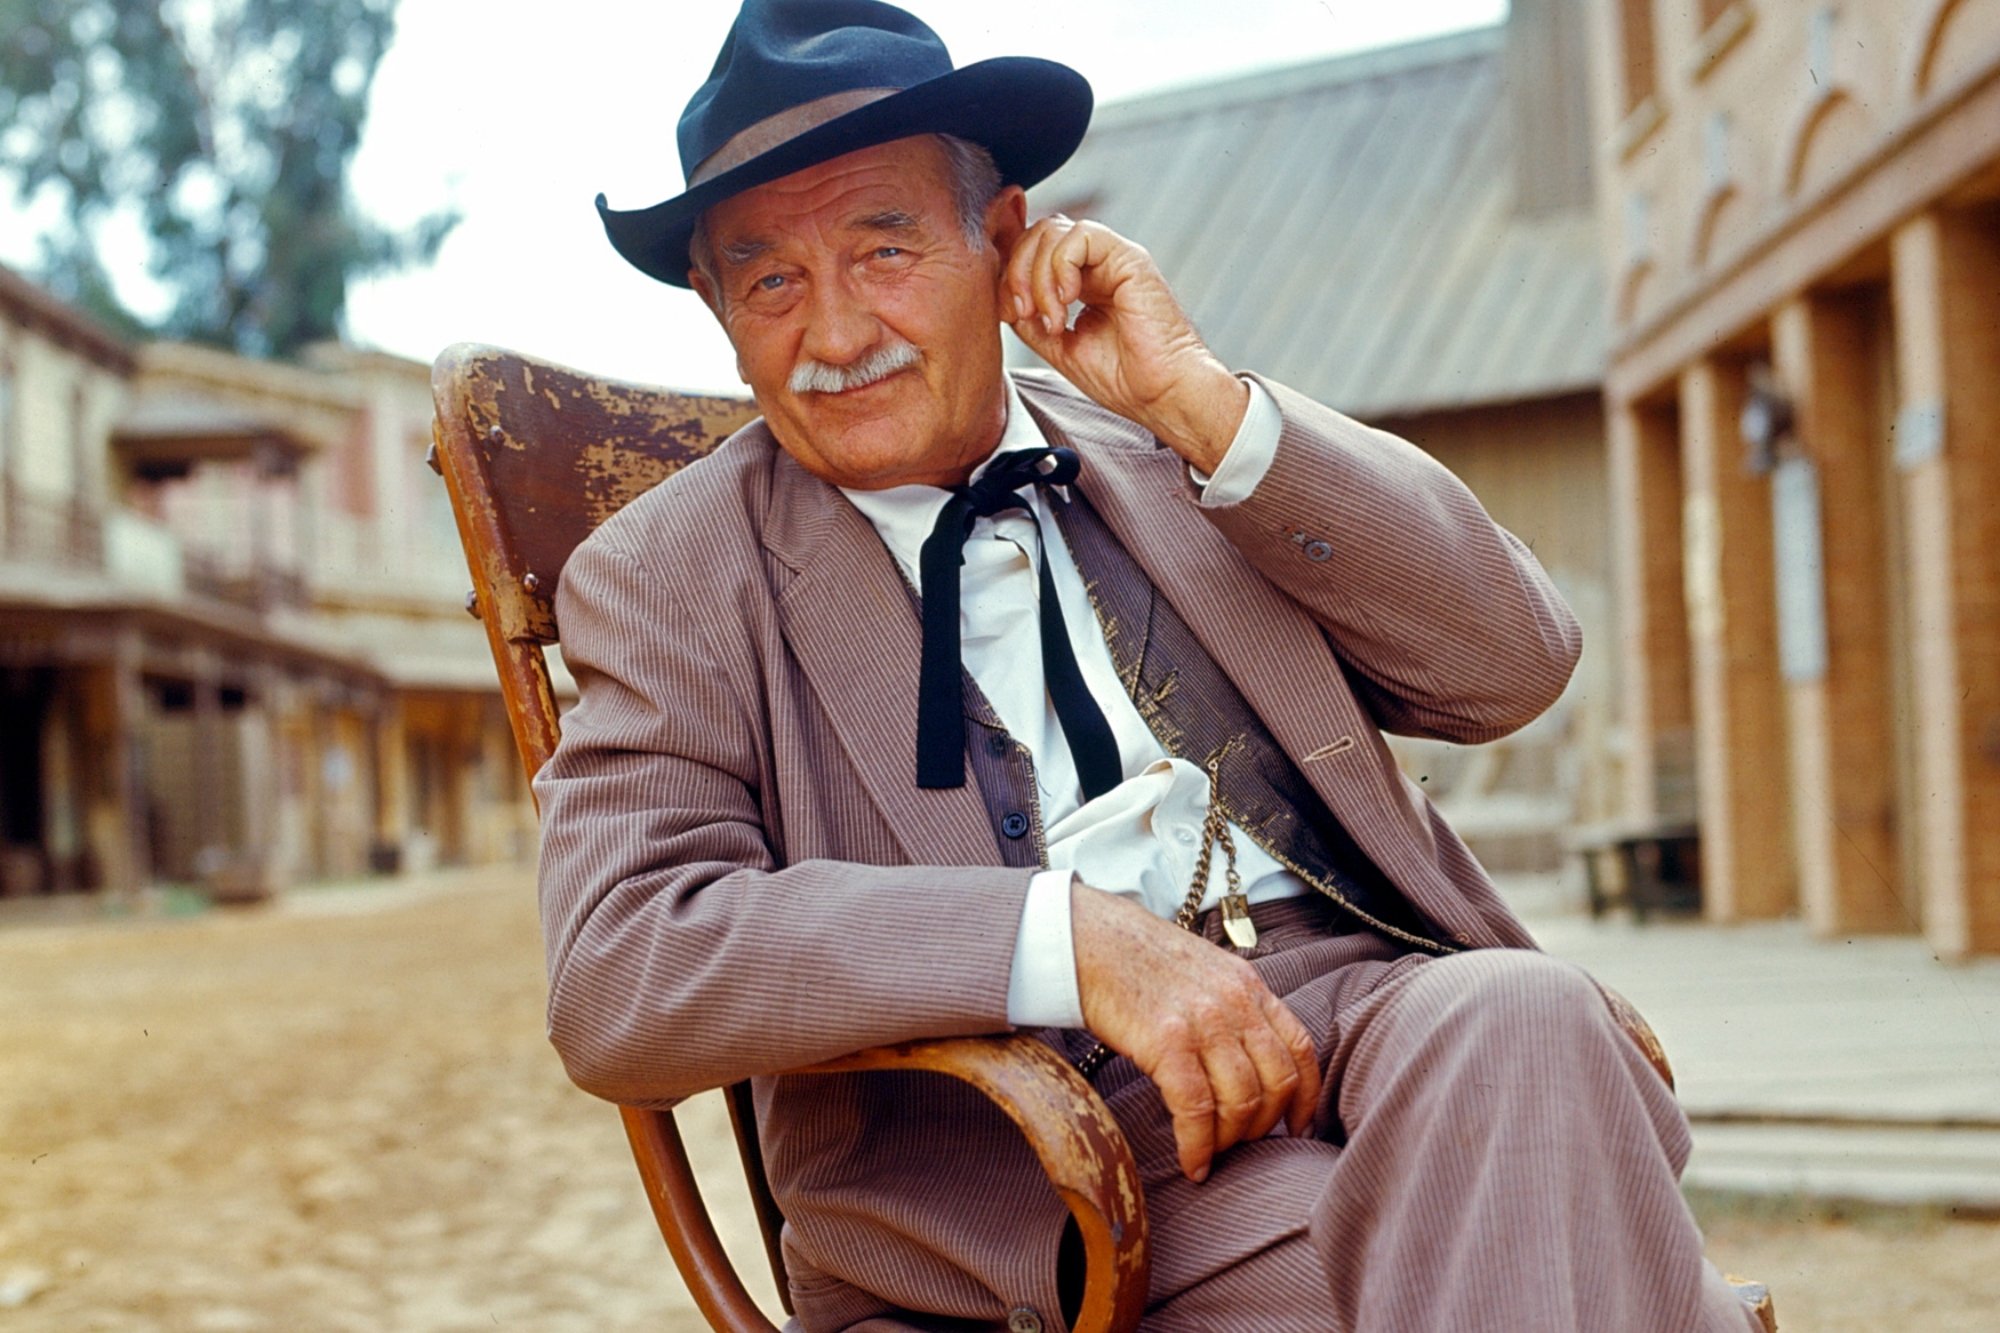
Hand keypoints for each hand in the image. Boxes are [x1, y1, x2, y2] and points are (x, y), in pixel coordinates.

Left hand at [1000, 216, 1248, 473]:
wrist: (1163, 394)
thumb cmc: (1125, 379)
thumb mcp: (1060, 347)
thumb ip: (1031, 319)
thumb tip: (1004, 300)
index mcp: (1083, 282)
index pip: (1032, 250)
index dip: (1009, 273)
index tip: (1010, 313)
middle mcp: (1098, 265)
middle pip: (1037, 234)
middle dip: (1016, 271)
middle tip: (1023, 312)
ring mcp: (1113, 258)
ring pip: (1052, 230)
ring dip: (1036, 275)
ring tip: (1051, 317)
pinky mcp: (1128, 258)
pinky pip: (1080, 236)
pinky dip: (1060, 267)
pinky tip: (1068, 301)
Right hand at [1070, 882, 1321, 1181]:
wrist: (1088, 939)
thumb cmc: (1137, 959)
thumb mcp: (1203, 971)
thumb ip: (1232, 1008)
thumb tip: (1245, 1061)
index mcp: (1249, 986)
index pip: (1300, 1048)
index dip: (1306, 1097)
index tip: (1298, 1126)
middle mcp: (1236, 1002)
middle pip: (1277, 1082)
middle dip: (1263, 1125)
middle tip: (1239, 1143)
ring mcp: (1204, 1021)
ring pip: (1241, 1100)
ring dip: (1229, 1139)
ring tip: (1210, 1151)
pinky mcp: (1167, 1041)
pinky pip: (1196, 1108)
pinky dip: (1198, 1145)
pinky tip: (1191, 1163)